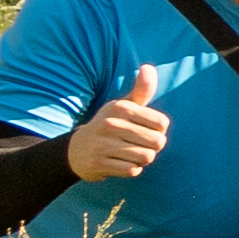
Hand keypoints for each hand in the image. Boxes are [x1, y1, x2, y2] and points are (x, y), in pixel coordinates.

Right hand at [66, 59, 175, 184]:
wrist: (76, 150)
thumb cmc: (109, 125)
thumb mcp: (124, 106)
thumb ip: (141, 90)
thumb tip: (148, 66)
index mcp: (120, 107)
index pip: (162, 123)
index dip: (160, 129)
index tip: (147, 129)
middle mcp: (110, 124)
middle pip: (157, 142)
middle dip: (154, 146)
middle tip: (141, 144)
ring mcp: (103, 144)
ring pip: (146, 157)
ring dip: (143, 158)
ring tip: (132, 153)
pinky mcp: (99, 163)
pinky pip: (133, 170)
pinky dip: (132, 169)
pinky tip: (121, 162)